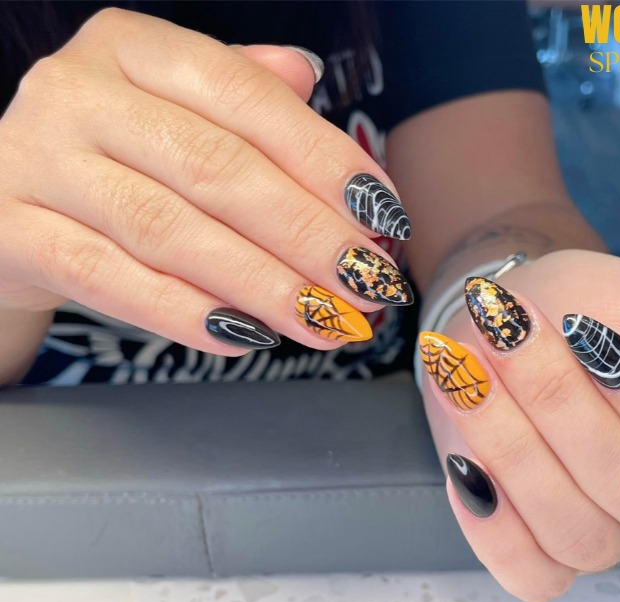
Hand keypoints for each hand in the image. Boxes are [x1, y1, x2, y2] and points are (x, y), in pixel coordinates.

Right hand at [0, 8, 412, 354]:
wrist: (9, 199)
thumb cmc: (118, 156)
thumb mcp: (173, 107)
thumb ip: (241, 91)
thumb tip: (306, 74)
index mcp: (131, 47)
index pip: (246, 99)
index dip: (324, 162)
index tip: (382, 217)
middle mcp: (77, 90)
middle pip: (217, 169)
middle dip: (306, 235)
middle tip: (365, 284)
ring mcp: (34, 159)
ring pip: (171, 230)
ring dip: (262, 285)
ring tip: (323, 320)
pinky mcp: (10, 230)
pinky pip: (111, 279)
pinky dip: (185, 312)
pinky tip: (245, 335)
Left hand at [419, 249, 619, 601]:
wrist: (511, 319)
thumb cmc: (589, 307)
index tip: (598, 333)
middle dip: (560, 397)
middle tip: (511, 329)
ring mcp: (603, 538)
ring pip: (572, 524)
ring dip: (509, 440)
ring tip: (470, 370)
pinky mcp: (537, 549)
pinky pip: (528, 572)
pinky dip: (491, 522)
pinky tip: (463, 459)